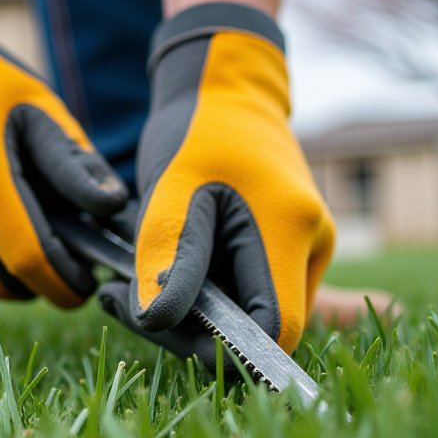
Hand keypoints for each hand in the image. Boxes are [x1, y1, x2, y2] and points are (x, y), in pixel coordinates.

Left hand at [114, 1, 333, 362]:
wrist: (227, 87)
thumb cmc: (195, 132)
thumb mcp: (168, 195)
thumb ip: (166, 262)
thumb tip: (155, 325)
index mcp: (289, 233)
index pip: (272, 331)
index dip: (221, 349)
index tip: (158, 328)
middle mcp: (314, 246)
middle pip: (263, 328)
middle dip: (194, 331)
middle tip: (124, 302)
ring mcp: (310, 246)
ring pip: (256, 313)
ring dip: (197, 313)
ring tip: (133, 284)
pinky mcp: (294, 245)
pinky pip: (255, 291)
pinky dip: (210, 294)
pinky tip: (163, 274)